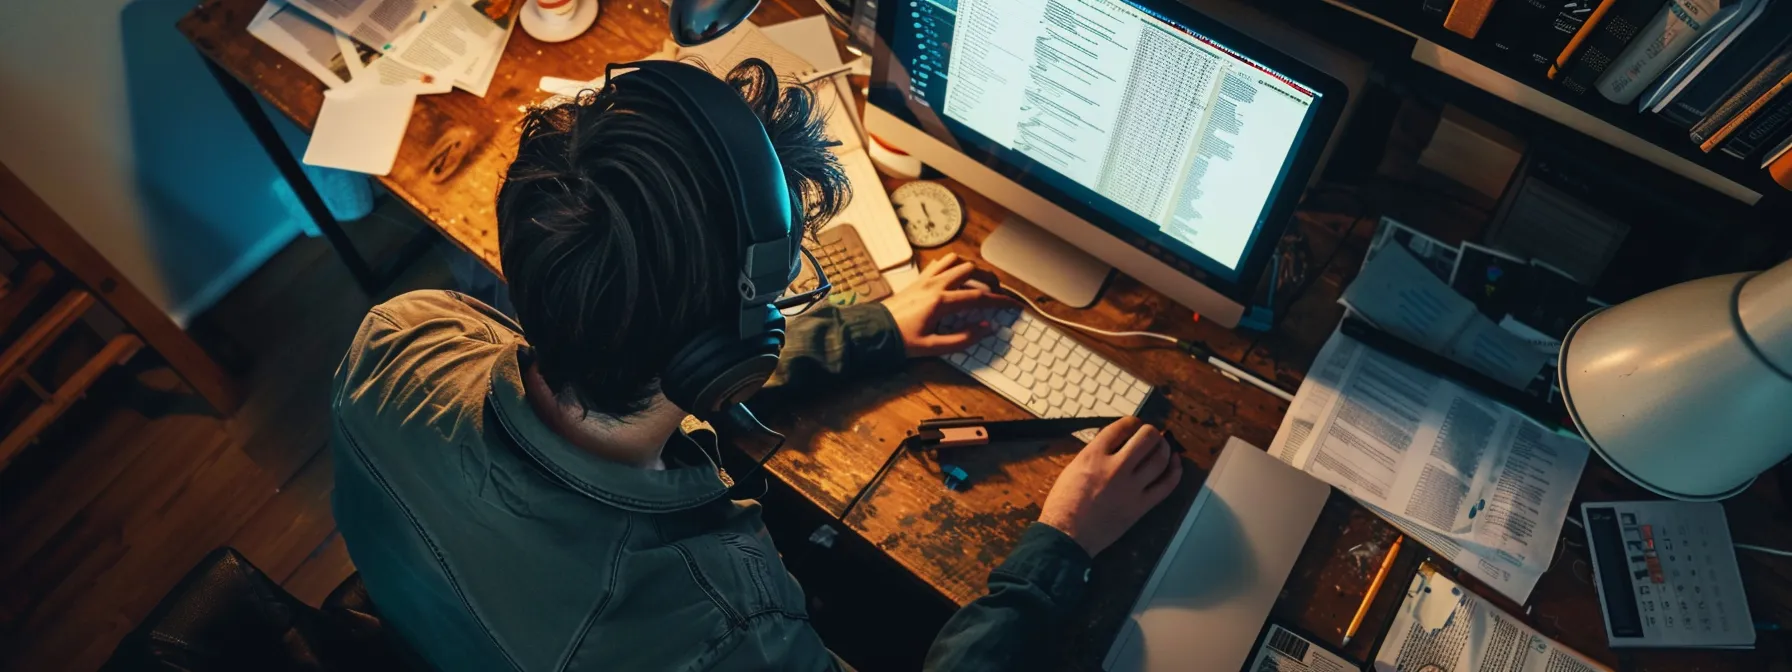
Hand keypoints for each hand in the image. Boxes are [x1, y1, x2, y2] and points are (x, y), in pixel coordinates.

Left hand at [883, 253, 1016, 357]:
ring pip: (958, 261)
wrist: (874, 330)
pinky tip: (956, 278)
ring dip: (972, 269)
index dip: (1001, 301)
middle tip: (997, 294)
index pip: (980, 297)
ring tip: (980, 283)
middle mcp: (936, 285)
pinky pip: (941, 262)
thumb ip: (964, 338)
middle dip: (990, 281)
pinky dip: (954, 266)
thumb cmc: (901, 340)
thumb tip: (987, 328)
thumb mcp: (934, 347)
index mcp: (942, 302)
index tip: (1014, 305)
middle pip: (973, 271)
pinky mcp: (919, 278)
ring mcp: (927, 278)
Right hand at [1038, 417, 1182, 556]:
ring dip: (1164, 448)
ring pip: (1160, 458)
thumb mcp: (1074, 468)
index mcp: (1093, 455)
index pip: (1121, 427)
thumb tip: (1115, 446)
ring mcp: (1131, 487)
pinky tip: (1175, 463)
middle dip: (1151, 432)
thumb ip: (1095, 454)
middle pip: (1146, 437)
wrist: (1066, 535)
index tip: (1133, 426)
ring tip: (1162, 447)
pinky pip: (1166, 485)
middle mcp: (1115, 467)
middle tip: (1150, 435)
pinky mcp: (1141, 506)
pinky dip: (1175, 471)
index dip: (1132, 423)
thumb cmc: (1063, 504)